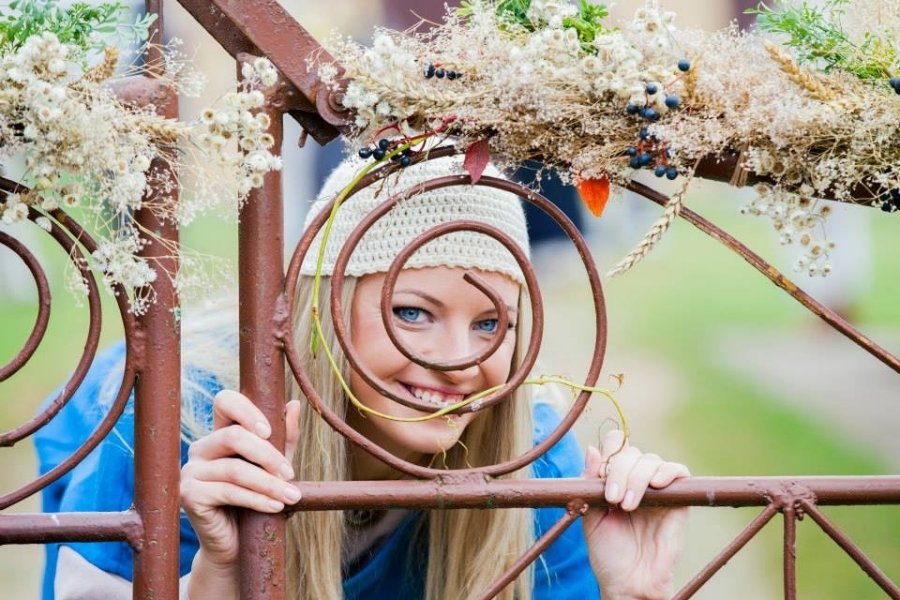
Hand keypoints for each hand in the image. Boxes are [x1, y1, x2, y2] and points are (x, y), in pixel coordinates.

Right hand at [180, 390, 301, 567]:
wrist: (237, 545)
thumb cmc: (256, 501)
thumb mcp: (274, 467)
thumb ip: (283, 438)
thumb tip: (293, 404)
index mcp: (220, 433)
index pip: (225, 401)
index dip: (246, 410)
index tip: (270, 431)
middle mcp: (201, 448)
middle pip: (234, 436)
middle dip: (268, 455)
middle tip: (291, 474)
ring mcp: (190, 471)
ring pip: (234, 468)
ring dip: (268, 483)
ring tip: (291, 495)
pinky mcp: (188, 495)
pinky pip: (228, 491)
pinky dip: (257, 499)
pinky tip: (276, 507)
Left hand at [582, 430, 689, 599]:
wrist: (629, 581)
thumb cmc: (608, 552)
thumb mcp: (590, 514)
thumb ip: (590, 482)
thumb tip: (591, 449)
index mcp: (614, 478)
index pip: (614, 446)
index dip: (608, 452)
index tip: (600, 476)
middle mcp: (636, 479)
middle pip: (630, 453)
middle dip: (619, 471)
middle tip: (613, 499)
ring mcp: (658, 488)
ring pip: (650, 460)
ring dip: (637, 478)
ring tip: (628, 505)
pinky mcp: (679, 499)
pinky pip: (679, 471)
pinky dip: (667, 471)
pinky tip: (655, 485)